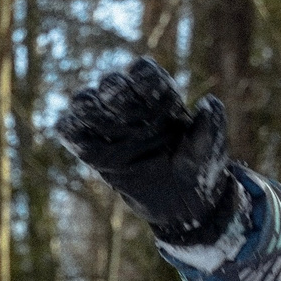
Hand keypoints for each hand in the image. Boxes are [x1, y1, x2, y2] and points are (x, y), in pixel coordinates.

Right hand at [54, 58, 241, 246]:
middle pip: (112, 85)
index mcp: (162, 100)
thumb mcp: (210, 150)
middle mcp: (134, 109)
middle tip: (119, 107)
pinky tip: (76, 132)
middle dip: (113, 90)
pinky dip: (69, 129)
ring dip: (86, 104)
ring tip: (94, 114)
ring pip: (87, 104)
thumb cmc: (200, 172)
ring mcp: (113, 131)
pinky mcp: (96, 154)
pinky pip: (73, 134)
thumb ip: (211, 126)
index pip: (144, 74)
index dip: (142, 78)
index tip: (151, 96)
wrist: (184, 206)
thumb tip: (209, 104)